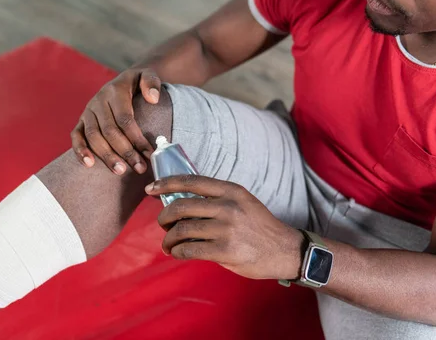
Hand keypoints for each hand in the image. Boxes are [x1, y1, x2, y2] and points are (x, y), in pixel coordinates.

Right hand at [71, 68, 161, 174]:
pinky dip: (80, 150)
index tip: (150, 154)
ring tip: (120, 171)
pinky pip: (76, 136)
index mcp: (115, 91)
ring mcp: (88, 111)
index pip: (125, 119)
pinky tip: (89, 165)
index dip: (137, 138)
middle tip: (139, 168)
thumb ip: (152, 83)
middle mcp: (98, 101)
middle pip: (109, 130)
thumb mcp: (148, 75)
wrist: (124, 81)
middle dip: (125, 152)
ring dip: (106, 155)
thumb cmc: (139, 83)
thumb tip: (153, 99)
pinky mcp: (81, 121)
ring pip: (93, 136)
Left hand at [145, 175, 303, 279]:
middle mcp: (227, 206)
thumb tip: (180, 202)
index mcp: (230, 190)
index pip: (190, 181)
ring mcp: (226, 229)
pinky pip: (189, 249)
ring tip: (167, 244)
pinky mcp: (225, 251)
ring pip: (182, 229)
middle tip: (163, 225)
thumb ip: (215, 199)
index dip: (166, 183)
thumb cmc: (258, 226)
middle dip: (164, 217)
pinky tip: (177, 253)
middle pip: (180, 206)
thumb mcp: (241, 202)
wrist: (285, 250)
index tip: (150, 189)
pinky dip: (177, 251)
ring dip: (168, 238)